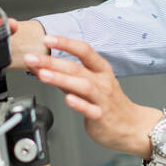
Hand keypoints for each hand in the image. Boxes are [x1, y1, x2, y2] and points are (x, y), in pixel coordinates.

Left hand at [24, 34, 162, 159]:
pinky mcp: (101, 117)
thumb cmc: (110, 104)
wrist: (133, 126)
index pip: (83, 50)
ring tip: (43, 75)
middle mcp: (102, 82)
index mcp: (100, 70)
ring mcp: (102, 99)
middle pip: (76, 68)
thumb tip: (44, 67)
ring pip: (83, 86)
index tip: (47, 39)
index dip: (65, 43)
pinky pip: (90, 109)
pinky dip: (79, 104)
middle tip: (32, 58)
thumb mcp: (91, 84)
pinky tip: (68, 99)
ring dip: (61, 79)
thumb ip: (68, 77)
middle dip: (52, 61)